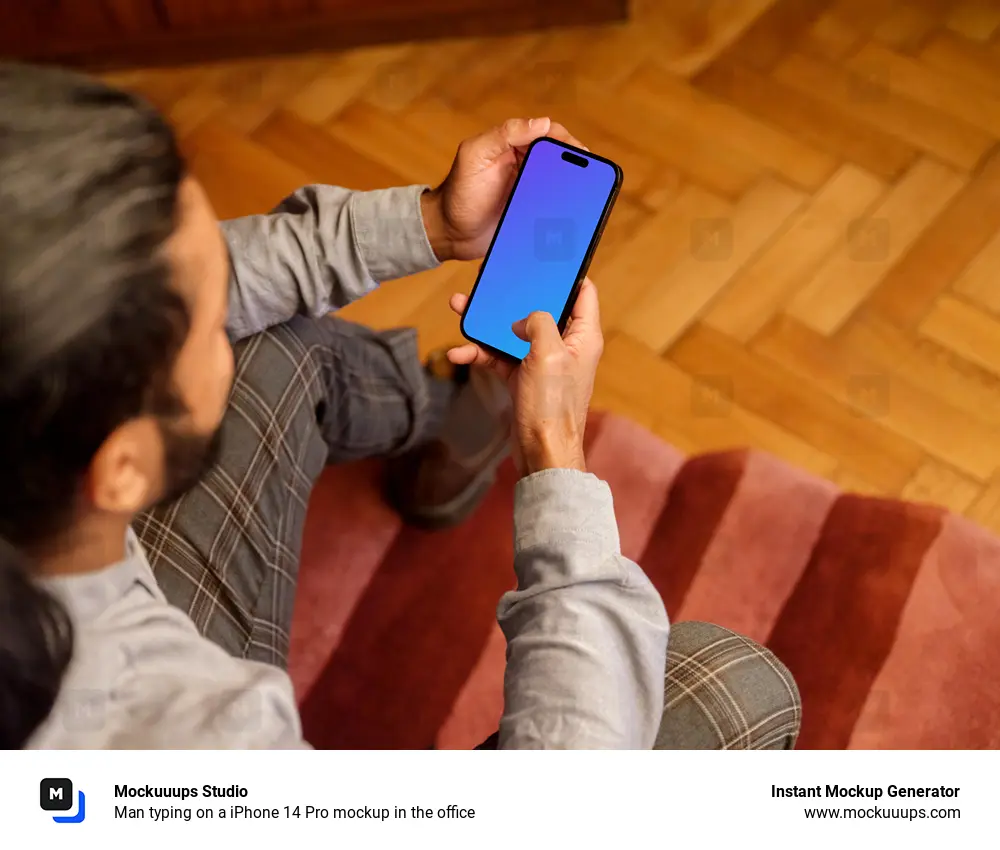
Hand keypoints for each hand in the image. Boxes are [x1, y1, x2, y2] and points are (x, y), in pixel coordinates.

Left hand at [421, 117, 586, 261]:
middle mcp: (524, 164)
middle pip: (560, 160)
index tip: (581, 154)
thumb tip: (542, 122)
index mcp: (513, 145)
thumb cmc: (458, 193)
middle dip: (576, 167)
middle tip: (591, 179)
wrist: (449, 234)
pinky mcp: (531, 212)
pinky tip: (574, 217)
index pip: (548, 135)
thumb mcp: (475, 156)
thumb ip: (504, 134)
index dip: (567, 142)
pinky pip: (553, 208)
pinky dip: (565, 211)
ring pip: (561, 184)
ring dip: (573, 189)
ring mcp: (529, 189)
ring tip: (586, 198)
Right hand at [445, 279, 603, 476]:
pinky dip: (480, 353)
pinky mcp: (523, 378)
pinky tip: (460, 353)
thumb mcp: (548, 354)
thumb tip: (523, 319)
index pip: (583, 292)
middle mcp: (565, 346)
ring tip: (460, 309)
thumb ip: (538, 323)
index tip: (548, 256)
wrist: (541, 453)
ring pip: (513, 331)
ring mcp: (543, 362)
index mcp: (583, 336)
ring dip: (487, 323)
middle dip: (513, 295)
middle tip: (492, 280)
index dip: (568, 272)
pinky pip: (499, 357)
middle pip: (540, 308)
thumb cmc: (553, 407)